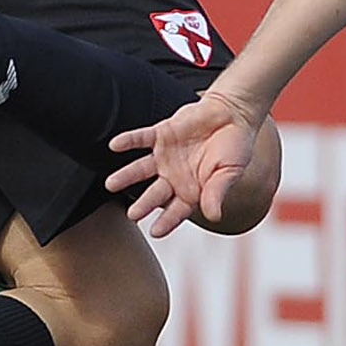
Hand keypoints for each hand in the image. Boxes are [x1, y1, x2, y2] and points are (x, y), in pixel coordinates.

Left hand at [108, 88, 268, 237]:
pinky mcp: (161, 134)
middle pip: (154, 194)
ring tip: (111, 184)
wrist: (232, 113)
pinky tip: (114, 145)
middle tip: (133, 214)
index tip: (156, 232)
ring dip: (126, 176)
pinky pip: (141, 138)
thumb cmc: (235, 146)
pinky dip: (128, 141)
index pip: (175, 210)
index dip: (166, 221)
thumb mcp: (229, 171)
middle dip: (143, 204)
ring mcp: (165, 156)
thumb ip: (217, 192)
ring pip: (140, 169)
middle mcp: (173, 176)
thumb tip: (214, 216)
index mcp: (191, 190)